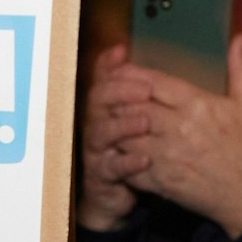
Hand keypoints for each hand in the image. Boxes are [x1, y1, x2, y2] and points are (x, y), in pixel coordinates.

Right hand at [77, 44, 152, 231]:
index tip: (125, 54)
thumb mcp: (129, 112)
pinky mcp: (102, 177)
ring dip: (123, 126)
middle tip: (145, 89)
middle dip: (119, 92)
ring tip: (145, 122)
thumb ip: (127, 82)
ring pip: (102, 133)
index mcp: (104, 107)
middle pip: (97, 101)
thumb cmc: (126, 147)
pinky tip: (146, 158)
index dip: (110, 66)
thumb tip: (119, 48)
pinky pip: (112, 168)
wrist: (116, 193)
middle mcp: (96, 125)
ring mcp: (97, 151)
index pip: (102, 79)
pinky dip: (128, 163)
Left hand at [116, 34, 241, 236]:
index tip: (120, 73)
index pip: (152, 82)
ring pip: (125, 134)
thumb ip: (240, 69)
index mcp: (199, 105)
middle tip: (107, 98)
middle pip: (132, 105)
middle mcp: (180, 127)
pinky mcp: (162, 181)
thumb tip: (240, 37)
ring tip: (111, 123)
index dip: (130, 75)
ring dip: (116, 128)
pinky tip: (118, 151)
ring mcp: (169, 156)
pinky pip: (128, 164)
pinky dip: (120, 156)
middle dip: (117, 100)